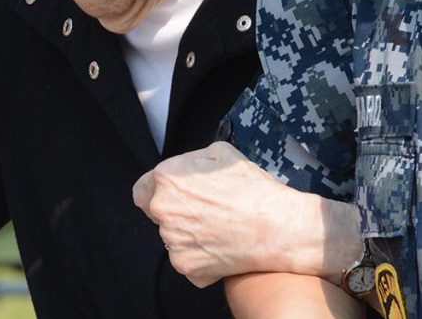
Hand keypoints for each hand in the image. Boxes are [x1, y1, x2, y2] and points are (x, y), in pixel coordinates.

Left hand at [133, 141, 359, 287]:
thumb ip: (192, 160)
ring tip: (218, 227)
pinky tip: (222, 245)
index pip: (142, 188)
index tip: (174, 196)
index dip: (158, 191)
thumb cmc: (254, 190)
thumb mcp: (221, 153)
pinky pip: (186, 259)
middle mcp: (164, 211)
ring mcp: (173, 242)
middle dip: (176, 211)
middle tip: (204, 211)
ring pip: (172, 237)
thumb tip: (185, 168)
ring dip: (187, 234)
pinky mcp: (186, 266)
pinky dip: (200, 256)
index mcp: (167, 180)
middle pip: (157, 213)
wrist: (279, 228)